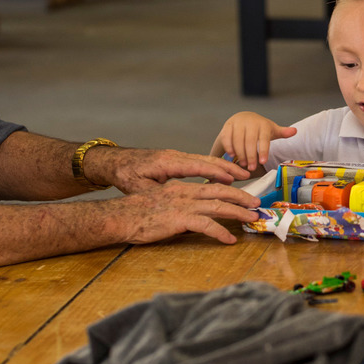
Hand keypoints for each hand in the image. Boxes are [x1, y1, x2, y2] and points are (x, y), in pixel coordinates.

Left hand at [89, 147, 250, 193]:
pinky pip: (201, 163)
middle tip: (247, 176)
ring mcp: (178, 157)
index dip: (216, 172)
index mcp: (168, 162)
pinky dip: (216, 169)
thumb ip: (157, 195)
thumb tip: (172, 206)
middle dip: (229, 168)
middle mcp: (176, 157)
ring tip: (243, 175)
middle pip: (207, 160)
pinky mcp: (178, 161)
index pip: (197, 165)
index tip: (233, 178)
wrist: (116, 162)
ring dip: (225, 167)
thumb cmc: (125, 175)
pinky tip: (225, 177)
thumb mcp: (138, 188)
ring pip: (206, 160)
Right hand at [104, 180, 261, 244]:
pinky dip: (221, 232)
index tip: (243, 194)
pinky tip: (229, 240)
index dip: (230, 189)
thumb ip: (179, 205)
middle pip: (221, 191)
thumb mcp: (162, 202)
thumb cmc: (137, 213)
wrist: (120, 216)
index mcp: (182, 187)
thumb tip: (194, 215)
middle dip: (242, 197)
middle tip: (256, 203)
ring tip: (252, 218)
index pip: (212, 185)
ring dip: (238, 212)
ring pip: (219, 206)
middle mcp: (186, 192)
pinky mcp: (180, 219)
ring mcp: (184, 205)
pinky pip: (207, 225)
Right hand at [214, 112, 297, 168]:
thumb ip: (282, 132)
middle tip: (251, 168)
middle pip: (250, 141)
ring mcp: (238, 123)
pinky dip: (229, 147)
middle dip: (251, 156)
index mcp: (263, 124)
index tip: (262, 163)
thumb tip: (295, 131)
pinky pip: (227, 137)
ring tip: (243, 164)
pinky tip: (232, 156)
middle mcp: (250, 122)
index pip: (264, 138)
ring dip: (240, 153)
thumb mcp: (272, 129)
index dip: (263, 151)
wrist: (244, 117)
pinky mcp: (228, 125)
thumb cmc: (260, 127)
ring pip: (238, 139)